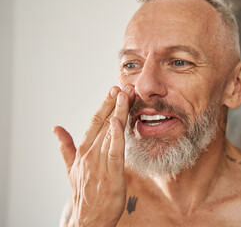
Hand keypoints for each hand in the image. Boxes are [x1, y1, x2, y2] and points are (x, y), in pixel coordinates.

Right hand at [53, 85, 134, 226]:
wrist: (87, 220)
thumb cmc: (83, 193)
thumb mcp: (71, 168)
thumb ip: (65, 147)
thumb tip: (56, 129)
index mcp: (83, 151)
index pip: (94, 122)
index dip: (104, 105)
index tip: (114, 90)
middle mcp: (90, 154)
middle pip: (102, 123)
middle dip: (112, 103)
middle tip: (122, 85)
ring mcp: (99, 164)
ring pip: (109, 133)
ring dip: (117, 113)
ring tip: (125, 95)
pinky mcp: (111, 175)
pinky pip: (114, 152)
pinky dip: (115, 136)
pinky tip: (118, 122)